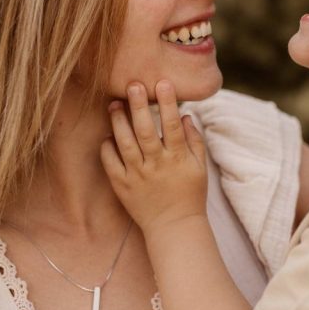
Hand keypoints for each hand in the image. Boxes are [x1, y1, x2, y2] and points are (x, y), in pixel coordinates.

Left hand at [100, 80, 207, 234]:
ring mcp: (137, 175)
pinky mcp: (122, 186)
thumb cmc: (190, 195)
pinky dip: (108, 147)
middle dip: (139, 105)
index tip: (163, 82)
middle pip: (145, 130)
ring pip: (125, 143)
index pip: (172, 125)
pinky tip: (108, 134)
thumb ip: (194, 141)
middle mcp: (156, 165)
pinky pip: (111, 163)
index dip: (167, 103)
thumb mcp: (200, 168)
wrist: (173, 227)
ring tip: (114, 103)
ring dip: (119, 121)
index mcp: (177, 159)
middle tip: (133, 84)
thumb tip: (185, 115)